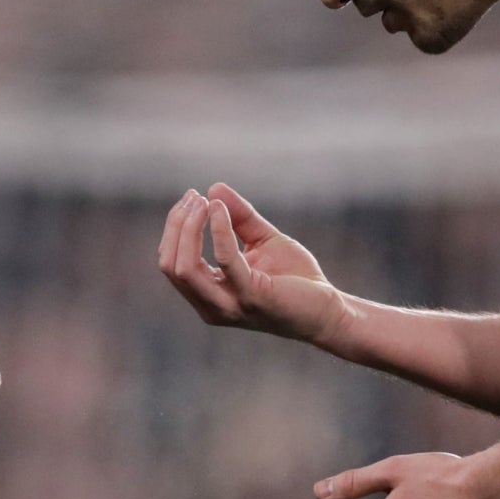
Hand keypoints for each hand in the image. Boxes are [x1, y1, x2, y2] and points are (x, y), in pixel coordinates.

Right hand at [157, 183, 345, 343]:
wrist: (329, 310)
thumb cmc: (297, 280)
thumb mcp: (262, 241)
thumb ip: (239, 218)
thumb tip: (214, 189)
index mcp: (208, 295)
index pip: (172, 262)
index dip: (176, 227)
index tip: (193, 196)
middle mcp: (212, 306)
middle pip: (171, 264)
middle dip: (177, 225)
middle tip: (195, 197)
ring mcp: (229, 305)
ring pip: (184, 268)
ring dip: (188, 229)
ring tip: (202, 202)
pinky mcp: (251, 297)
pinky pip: (224, 261)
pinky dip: (218, 231)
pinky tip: (220, 210)